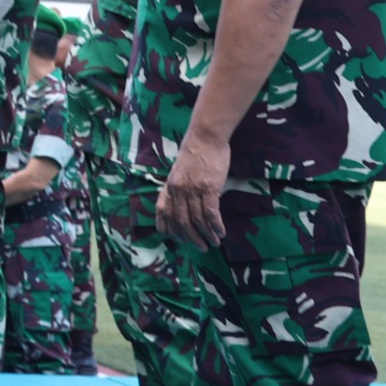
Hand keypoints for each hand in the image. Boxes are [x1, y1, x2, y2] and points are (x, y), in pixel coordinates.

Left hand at [158, 131, 229, 247]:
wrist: (205, 137)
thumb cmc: (195, 155)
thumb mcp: (179, 173)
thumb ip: (179, 189)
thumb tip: (183, 207)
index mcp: (169, 187)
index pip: (163, 214)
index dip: (170, 230)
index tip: (180, 240)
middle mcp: (177, 190)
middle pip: (181, 222)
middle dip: (191, 239)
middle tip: (202, 248)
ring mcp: (192, 190)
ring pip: (196, 220)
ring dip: (206, 235)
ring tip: (214, 242)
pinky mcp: (209, 188)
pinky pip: (210, 213)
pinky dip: (216, 226)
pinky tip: (221, 232)